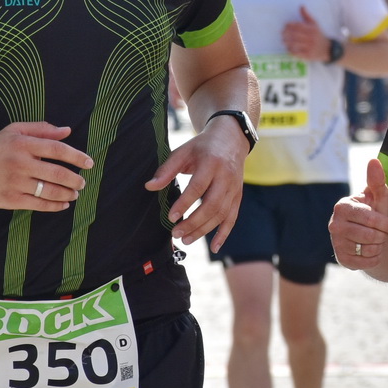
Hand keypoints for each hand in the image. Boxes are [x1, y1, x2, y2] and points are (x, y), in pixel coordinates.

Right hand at [0, 122, 92, 211]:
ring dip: (68, 193)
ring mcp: (15, 182)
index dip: (77, 157)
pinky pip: (39, 205)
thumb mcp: (15, 131)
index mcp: (23, 144)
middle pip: (57, 173)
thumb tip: (67, 131)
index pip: (58, 150)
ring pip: (50, 191)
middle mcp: (20, 163)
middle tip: (82, 182)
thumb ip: (42, 129)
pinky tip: (64, 203)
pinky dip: (55, 205)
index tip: (89, 163)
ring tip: (75, 193)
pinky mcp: (10, 199)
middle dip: (75, 179)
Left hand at [147, 114, 246, 250]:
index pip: (198, 187)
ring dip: (204, 230)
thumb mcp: (183, 151)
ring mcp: (234, 188)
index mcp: (211, 163)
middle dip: (194, 222)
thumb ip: (166, 169)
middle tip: (176, 233)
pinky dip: (224, 234)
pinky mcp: (238, 197)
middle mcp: (226, 177)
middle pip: (212, 205)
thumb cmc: (202, 147)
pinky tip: (215, 247)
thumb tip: (149, 187)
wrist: (231, 139)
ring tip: (186, 240)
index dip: (185, 203)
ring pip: (222, 214)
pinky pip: (232, 218)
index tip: (171, 217)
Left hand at [281, 5, 331, 62]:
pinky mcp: (308, 55)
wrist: (328, 49)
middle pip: (294, 35)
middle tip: (282, 34)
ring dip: (287, 42)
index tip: (285, 25)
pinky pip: (297, 53)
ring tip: (283, 41)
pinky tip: (288, 48)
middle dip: (286, 34)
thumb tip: (301, 6)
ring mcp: (309, 47)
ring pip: (294, 44)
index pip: (297, 26)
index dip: (289, 25)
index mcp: (312, 29)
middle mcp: (311, 38)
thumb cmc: (318, 34)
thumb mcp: (315, 24)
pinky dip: (291, 50)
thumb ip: (306, 15)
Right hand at [330, 158, 387, 270]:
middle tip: (382, 233)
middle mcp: (334, 224)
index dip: (387, 225)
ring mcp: (336, 242)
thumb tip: (374, 160)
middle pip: (370, 236)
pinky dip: (374, 259)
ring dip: (379, 247)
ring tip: (375, 240)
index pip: (370, 219)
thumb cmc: (372, 209)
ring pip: (368, 250)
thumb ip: (377, 180)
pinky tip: (370, 250)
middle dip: (383, 236)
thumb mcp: (377, 197)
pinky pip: (366, 264)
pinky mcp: (341, 259)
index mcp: (342, 206)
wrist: (366, 231)